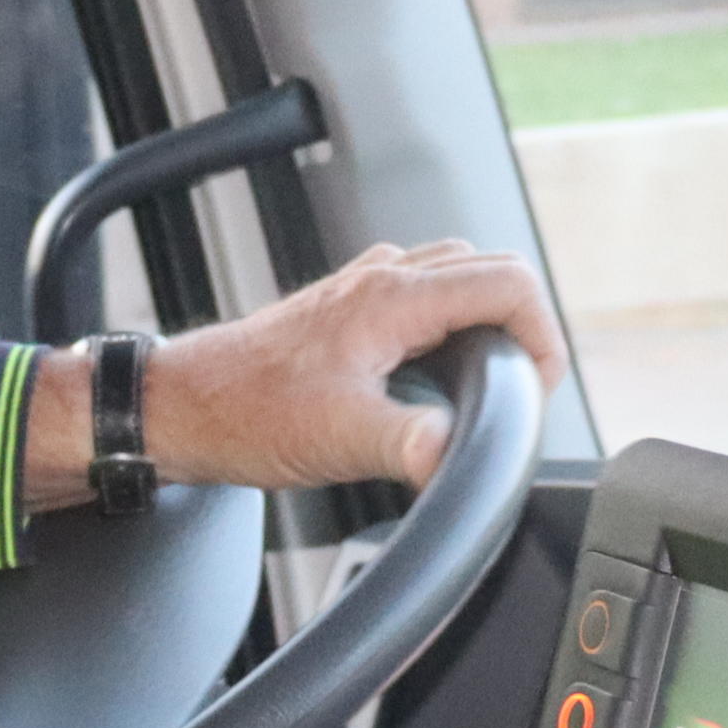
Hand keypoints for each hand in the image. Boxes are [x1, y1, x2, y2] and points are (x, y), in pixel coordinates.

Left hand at [31, 240, 565, 501]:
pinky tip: (432, 381)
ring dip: (487, 323)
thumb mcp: (342, 440)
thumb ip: (412, 445)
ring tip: (486, 385)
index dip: (543, 335)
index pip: (508, 282)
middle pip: (492, 271)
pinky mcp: (349, 311)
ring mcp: (364, 289)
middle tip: (521, 389)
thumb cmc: (247, 414)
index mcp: (392, 297)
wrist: (184, 408)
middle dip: (524, 326)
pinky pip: (424, 297)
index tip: (537, 389)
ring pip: (458, 278)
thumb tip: (458, 456)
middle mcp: (382, 278)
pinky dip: (450, 328)